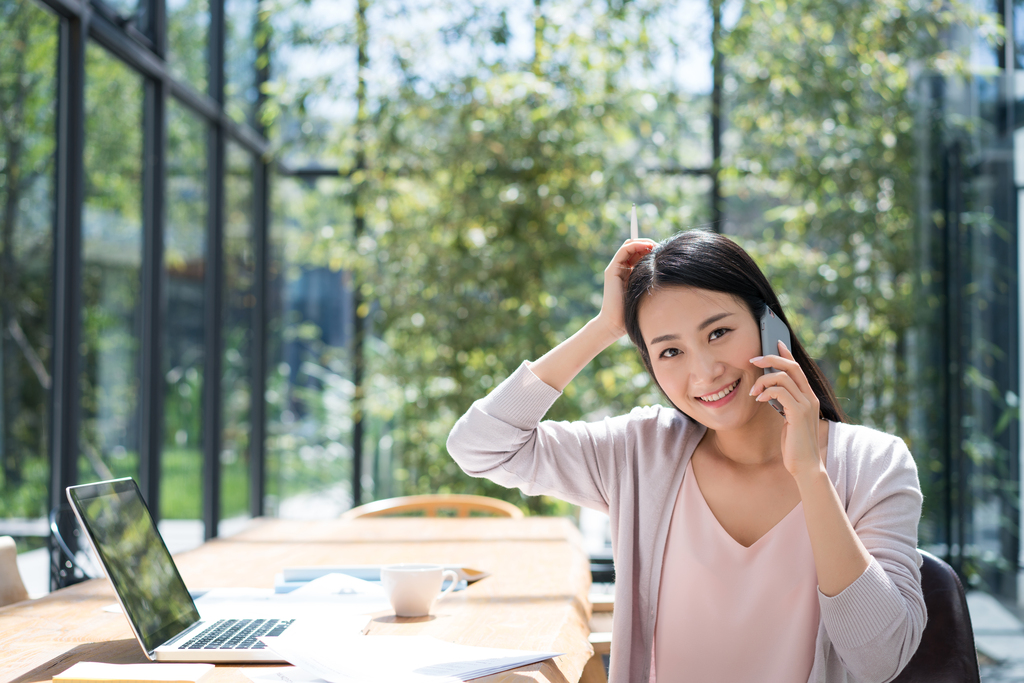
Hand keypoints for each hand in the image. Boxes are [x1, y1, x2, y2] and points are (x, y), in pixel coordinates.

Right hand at [596, 239, 656, 338]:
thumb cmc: (634, 312)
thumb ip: (652, 281)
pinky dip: (635, 245)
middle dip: (648, 244)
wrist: (616, 323)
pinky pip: (624, 251)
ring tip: (655, 245)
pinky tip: (647, 247)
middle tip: (661, 246)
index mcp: (629, 274)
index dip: (651, 250)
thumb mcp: (647, 292)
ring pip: (629, 246)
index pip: (639, 254)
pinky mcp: (612, 270)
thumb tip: (668, 272)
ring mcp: (615, 269)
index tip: (664, 251)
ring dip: (643, 242)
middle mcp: (621, 269)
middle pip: (634, 248)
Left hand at [748, 342, 822, 479]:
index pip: (797, 368)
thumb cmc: (795, 444)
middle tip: (753, 359)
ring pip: (784, 377)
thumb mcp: (789, 419)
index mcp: (808, 397)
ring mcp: (806, 404)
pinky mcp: (799, 413)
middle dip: (771, 359)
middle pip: (792, 366)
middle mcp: (810, 397)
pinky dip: (767, 392)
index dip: (786, 353)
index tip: (774, 342)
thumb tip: (770, 391)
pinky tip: (759, 399)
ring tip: (753, 391)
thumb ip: (784, 404)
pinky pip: (780, 392)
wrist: (806, 465)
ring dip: (763, 380)